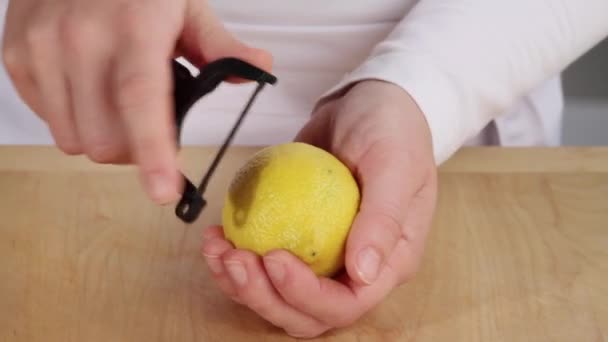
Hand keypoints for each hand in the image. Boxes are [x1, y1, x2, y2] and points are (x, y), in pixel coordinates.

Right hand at [1, 0, 271, 203]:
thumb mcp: (186, 6)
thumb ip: (220, 44)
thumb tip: (259, 67)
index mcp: (135, 29)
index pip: (141, 100)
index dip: (153, 152)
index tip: (163, 191)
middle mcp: (80, 39)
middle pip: (105, 140)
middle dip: (134, 150)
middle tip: (149, 127)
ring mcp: (42, 47)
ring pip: (73, 139)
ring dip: (102, 137)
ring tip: (116, 104)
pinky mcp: (16, 55)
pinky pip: (47, 120)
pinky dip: (72, 118)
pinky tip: (87, 88)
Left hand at [201, 80, 437, 337]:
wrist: (367, 101)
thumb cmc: (392, 129)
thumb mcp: (395, 165)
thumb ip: (384, 219)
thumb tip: (363, 273)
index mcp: (387, 263)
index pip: (346, 302)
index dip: (306, 295)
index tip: (274, 257)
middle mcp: (353, 269)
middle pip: (306, 311)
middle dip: (264, 296)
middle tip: (235, 258)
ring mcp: (322, 255)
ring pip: (277, 293)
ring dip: (241, 283)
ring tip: (218, 249)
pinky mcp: (294, 237)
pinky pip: (261, 261)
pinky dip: (234, 257)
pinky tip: (216, 235)